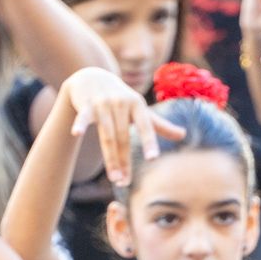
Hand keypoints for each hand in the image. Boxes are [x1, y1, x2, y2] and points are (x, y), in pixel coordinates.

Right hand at [66, 67, 181, 187]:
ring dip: (110, 158)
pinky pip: (84, 117)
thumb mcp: (140, 109)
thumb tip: (184, 135)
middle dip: (124, 161)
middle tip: (125, 183)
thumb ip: (160, 125)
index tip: (152, 158)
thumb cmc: (121, 98)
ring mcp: (102, 103)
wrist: (93, 77)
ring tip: (114, 178)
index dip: (149, 142)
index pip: (145, 127)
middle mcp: (121, 102)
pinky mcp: (86, 105)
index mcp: (137, 105)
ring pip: (107, 135)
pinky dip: (80, 125)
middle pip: (123, 138)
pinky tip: (76, 134)